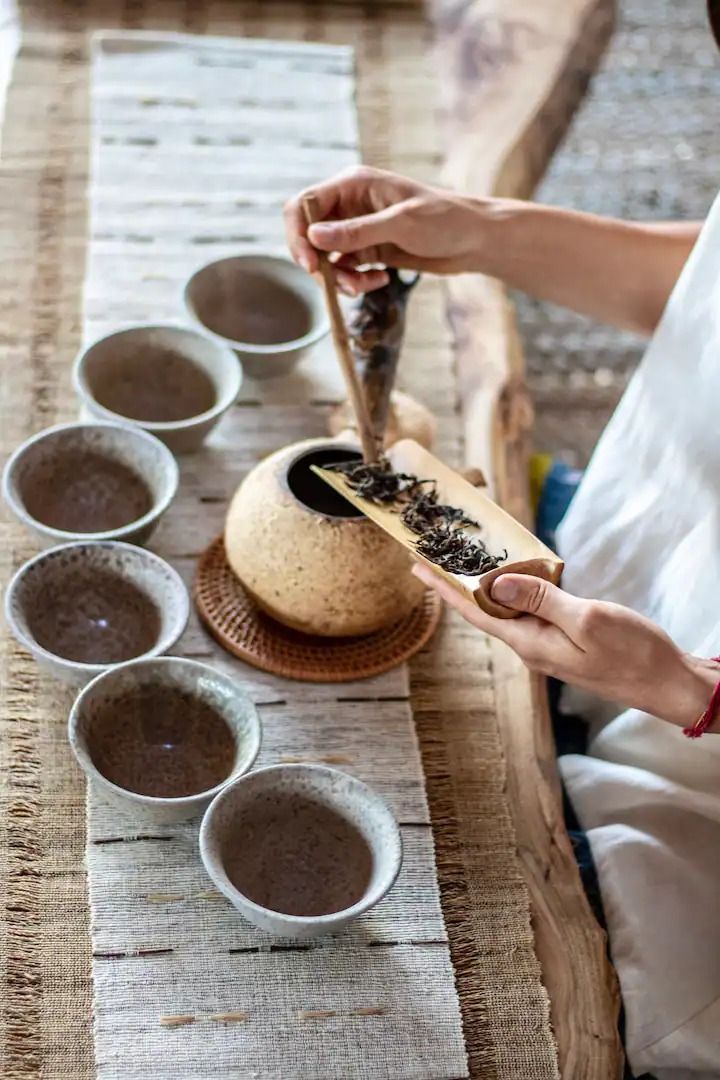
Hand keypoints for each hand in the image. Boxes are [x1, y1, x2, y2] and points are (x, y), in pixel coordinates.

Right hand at [283, 165, 485, 294]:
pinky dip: (356, 282)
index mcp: (353, 184)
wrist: (475, 240)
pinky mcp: (369, 251)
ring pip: (327, 258)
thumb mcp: (401, 224)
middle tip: (335, 283)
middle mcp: (350, 205)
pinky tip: (380, 281)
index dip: (298, 234)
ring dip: (340, 277)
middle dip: (319, 262)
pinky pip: (346, 270)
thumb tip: (314, 238)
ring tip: (364, 285)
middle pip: (310, 234)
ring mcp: (358, 229)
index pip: (305, 205)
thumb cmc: (445, 220)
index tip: (310, 265)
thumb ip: (356, 232)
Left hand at [412, 565, 719, 730]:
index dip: (444, 588)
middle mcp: (532, 647)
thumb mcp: (587, 620)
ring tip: (463, 563)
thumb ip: (541, 601)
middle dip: (456, 584)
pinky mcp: (566, 642)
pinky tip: (514, 580)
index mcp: (530, 643)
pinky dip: (516, 592)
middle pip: (484, 610)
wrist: (668, 685)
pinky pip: (530, 613)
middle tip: (433, 558)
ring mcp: (549, 646)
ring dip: (484, 587)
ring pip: (507, 611)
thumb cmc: (634, 654)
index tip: (417, 568)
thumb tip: (494, 585)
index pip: (475, 612)